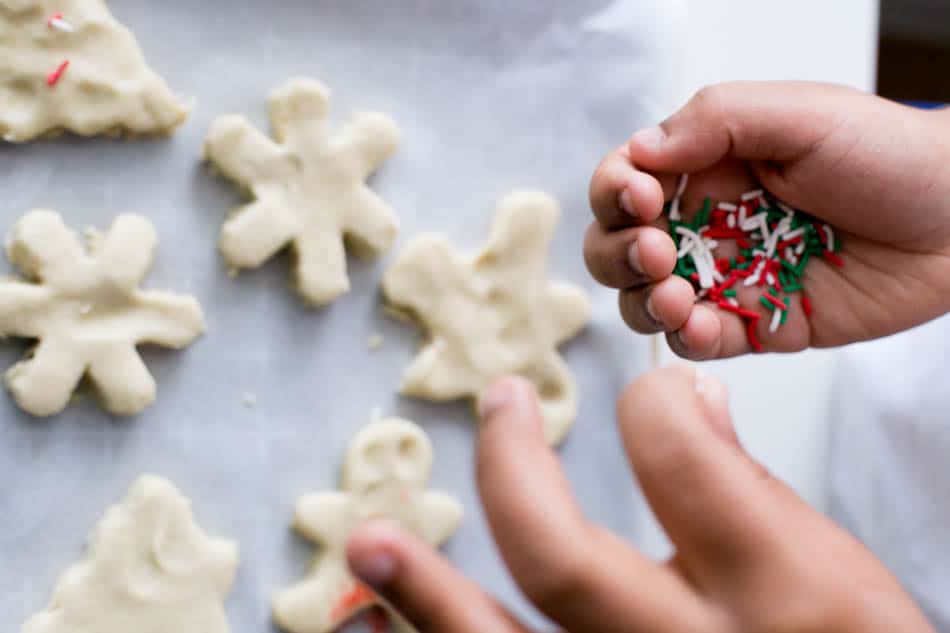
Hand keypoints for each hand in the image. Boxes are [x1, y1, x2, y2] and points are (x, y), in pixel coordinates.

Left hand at [346, 372, 933, 632]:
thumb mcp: (844, 581)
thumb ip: (759, 495)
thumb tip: (692, 404)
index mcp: (777, 594)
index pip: (678, 459)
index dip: (652, 406)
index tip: (647, 396)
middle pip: (560, 556)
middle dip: (511, 467)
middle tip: (498, 403)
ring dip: (425, 592)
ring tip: (369, 540)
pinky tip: (384, 629)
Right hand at [585, 82, 949, 358]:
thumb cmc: (888, 155)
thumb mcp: (799, 114)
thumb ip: (714, 121)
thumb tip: (640, 150)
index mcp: (704, 167)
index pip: (625, 182)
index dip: (615, 193)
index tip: (642, 198)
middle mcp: (704, 223)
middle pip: (617, 247)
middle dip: (618, 252)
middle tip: (655, 249)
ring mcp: (725, 277)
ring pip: (645, 300)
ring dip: (643, 300)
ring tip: (675, 293)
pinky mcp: (753, 323)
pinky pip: (697, 341)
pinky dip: (685, 338)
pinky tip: (701, 323)